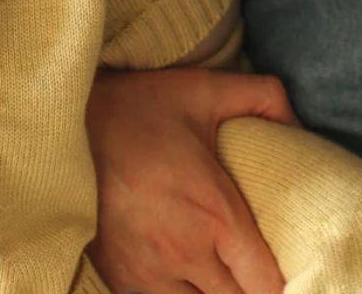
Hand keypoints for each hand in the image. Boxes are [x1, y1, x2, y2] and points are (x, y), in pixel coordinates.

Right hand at [85, 67, 296, 293]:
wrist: (63, 126)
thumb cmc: (138, 109)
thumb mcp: (204, 88)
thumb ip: (263, 97)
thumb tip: (298, 125)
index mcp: (216, 215)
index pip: (266, 285)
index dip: (281, 283)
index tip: (281, 266)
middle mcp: (185, 256)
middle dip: (248, 289)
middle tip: (251, 267)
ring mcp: (148, 276)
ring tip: (219, 271)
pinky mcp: (119, 281)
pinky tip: (187, 276)